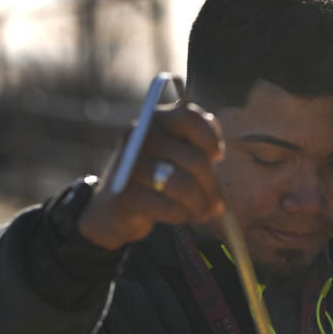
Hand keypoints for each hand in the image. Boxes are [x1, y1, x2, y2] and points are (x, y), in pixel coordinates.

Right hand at [78, 102, 224, 249]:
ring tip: (203, 213)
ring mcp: (129, 166)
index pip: (189, 118)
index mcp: (154, 120)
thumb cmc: (155, 176)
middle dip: (212, 187)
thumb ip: (196, 139)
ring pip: (184, 186)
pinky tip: (182, 216)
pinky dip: (183, 215)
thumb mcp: (174, 152)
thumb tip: (215, 143)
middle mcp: (139, 137)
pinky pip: (171, 207)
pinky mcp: (126, 196)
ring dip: (200, 205)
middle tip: (219, 205)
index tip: (217, 157)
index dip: (210, 138)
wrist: (113, 208)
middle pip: (194, 159)